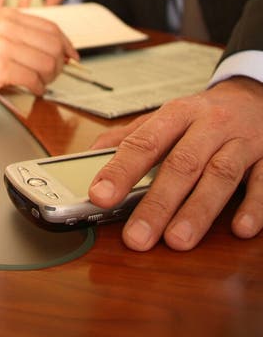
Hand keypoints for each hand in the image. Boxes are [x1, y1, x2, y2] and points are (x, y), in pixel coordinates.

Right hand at [0, 8, 77, 102]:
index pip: (51, 28)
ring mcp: (2, 46)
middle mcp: (6, 26)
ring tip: (37, 84)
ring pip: (47, 63)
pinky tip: (29, 89)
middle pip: (53, 46)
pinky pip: (33, 79)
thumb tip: (53, 49)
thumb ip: (19, 36)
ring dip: (48, 79)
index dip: (66, 45)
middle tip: (51, 75)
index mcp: (7, 16)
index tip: (71, 57)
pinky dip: (36, 88)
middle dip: (58, 65)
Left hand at [88, 76, 262, 250]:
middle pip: (182, 163)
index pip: (144, 141)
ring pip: (220, 175)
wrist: (254, 97)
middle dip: (158, 202)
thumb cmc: (204, 115)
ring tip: (176, 240)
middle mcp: (209, 125)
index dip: (121, 169)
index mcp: (178, 113)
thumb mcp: (167, 117)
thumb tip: (89, 154)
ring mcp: (241, 141)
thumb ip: (130, 136)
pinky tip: (240, 228)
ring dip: (198, 210)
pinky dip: (253, 206)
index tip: (99, 195)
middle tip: (136, 236)